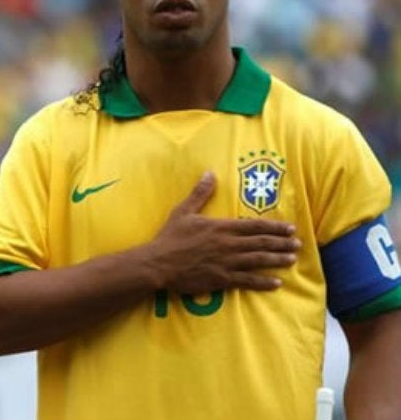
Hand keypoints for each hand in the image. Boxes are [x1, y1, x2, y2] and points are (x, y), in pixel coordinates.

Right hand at [148, 171, 299, 294]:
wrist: (158, 263)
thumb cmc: (170, 237)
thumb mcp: (183, 211)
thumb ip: (200, 194)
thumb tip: (210, 173)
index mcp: (221, 227)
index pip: (254, 226)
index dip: (274, 227)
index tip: (290, 228)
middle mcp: (228, 244)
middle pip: (261, 243)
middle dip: (282, 243)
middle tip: (298, 244)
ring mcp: (227, 263)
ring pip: (259, 260)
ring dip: (277, 260)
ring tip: (292, 259)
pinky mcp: (222, 279)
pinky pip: (247, 280)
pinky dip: (263, 282)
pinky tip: (276, 282)